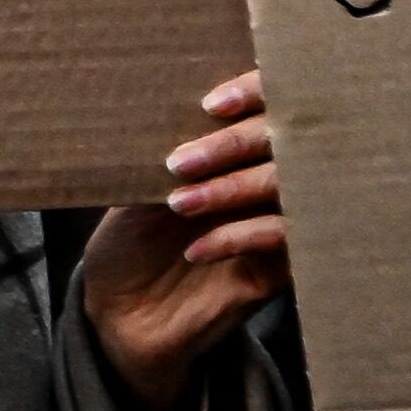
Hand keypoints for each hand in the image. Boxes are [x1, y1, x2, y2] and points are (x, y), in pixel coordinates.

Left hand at [74, 73, 286, 410]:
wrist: (123, 316)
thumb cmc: (129, 244)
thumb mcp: (135, 191)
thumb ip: (164, 154)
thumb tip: (177, 112)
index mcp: (234, 150)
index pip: (265, 105)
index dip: (251, 94)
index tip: (211, 105)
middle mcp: (264, 179)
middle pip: (283, 141)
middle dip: (233, 144)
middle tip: (183, 162)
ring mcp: (278, 221)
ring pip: (287, 188)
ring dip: (232, 190)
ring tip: (179, 204)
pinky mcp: (282, 268)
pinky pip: (284, 239)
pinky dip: (238, 236)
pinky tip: (194, 248)